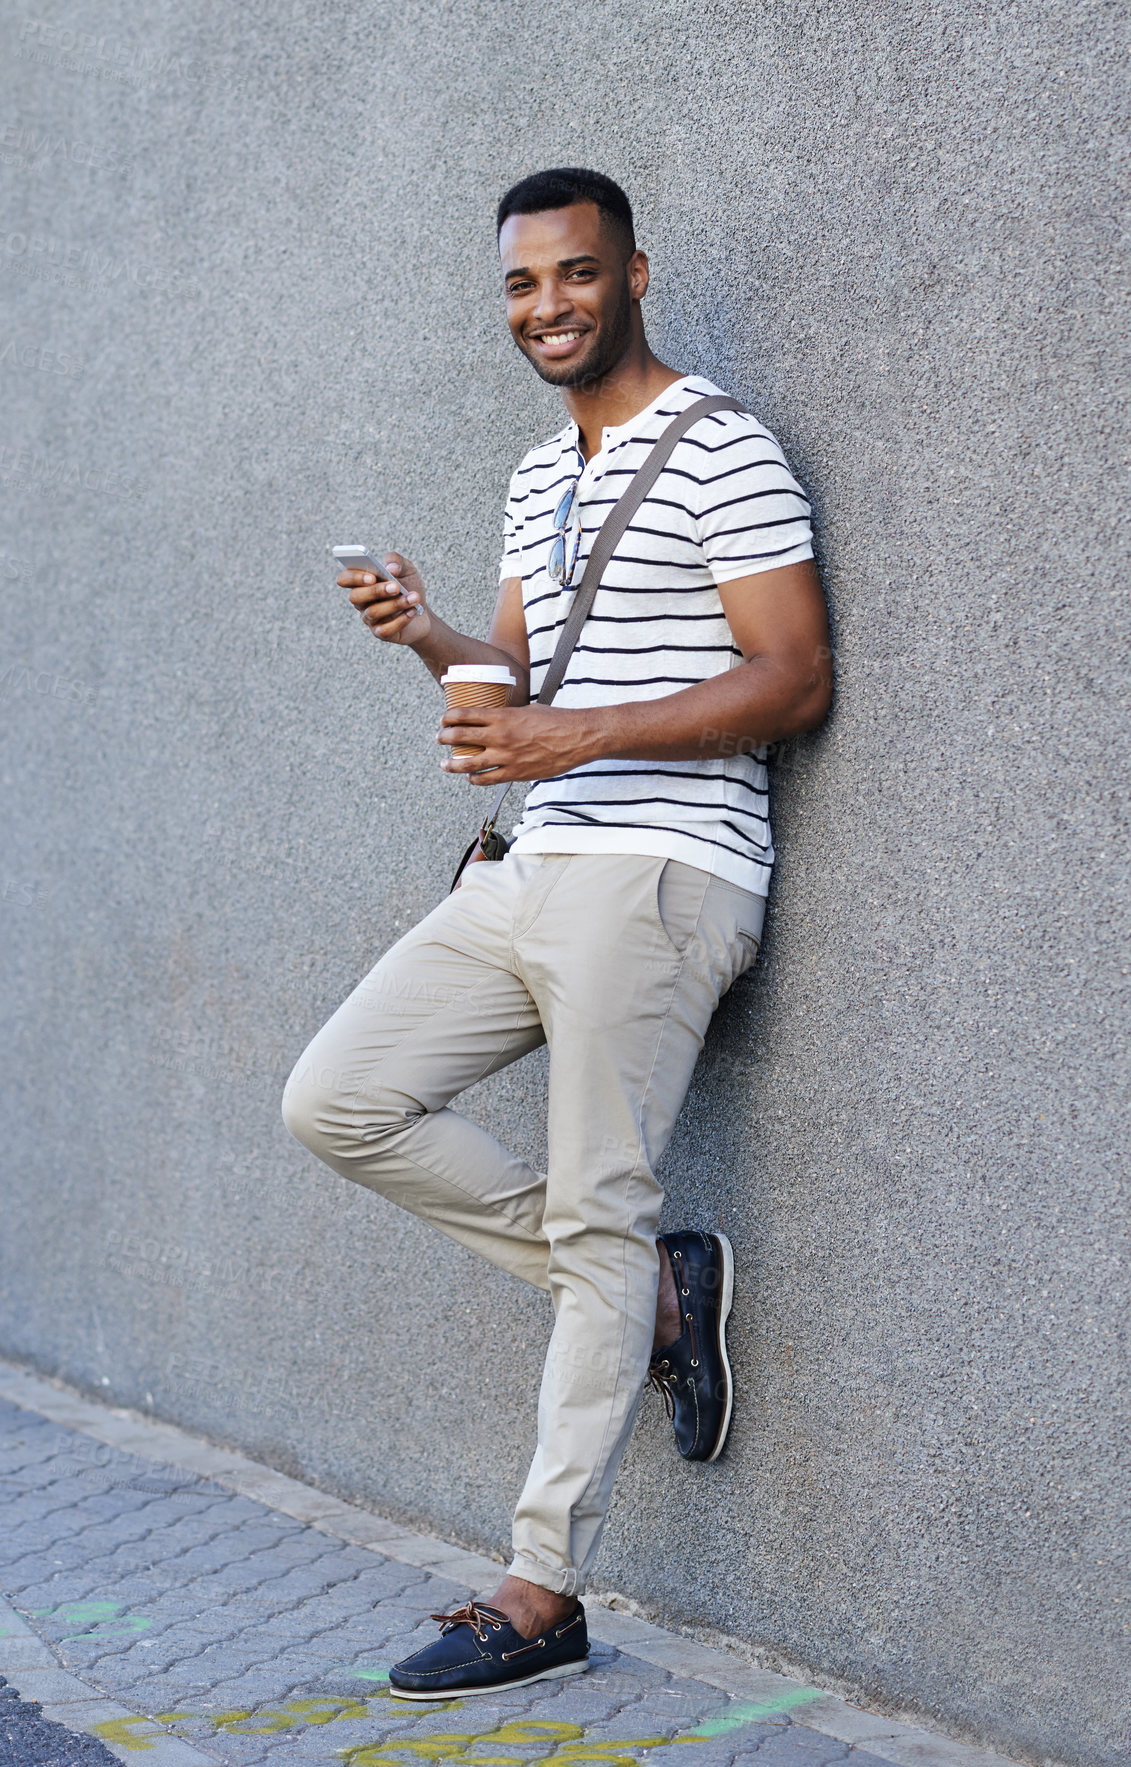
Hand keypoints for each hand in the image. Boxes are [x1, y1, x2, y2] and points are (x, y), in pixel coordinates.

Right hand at [338, 553, 431, 645]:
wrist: (424, 612)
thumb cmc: (409, 587)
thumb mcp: (407, 569)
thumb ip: (397, 561)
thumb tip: (390, 567)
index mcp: (362, 582)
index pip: (344, 579)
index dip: (353, 577)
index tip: (372, 577)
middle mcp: (361, 601)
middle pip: (355, 597)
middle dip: (376, 591)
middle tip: (396, 587)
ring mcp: (369, 619)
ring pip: (373, 612)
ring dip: (395, 604)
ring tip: (414, 597)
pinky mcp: (381, 633)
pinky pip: (385, 630)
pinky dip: (401, 620)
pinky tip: (412, 611)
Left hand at [438, 704, 594, 782]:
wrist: (577, 738)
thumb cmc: (556, 721)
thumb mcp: (528, 709)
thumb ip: (509, 715)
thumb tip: (497, 719)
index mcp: (502, 716)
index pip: (465, 715)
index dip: (449, 717)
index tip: (444, 720)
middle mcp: (500, 736)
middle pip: (460, 737)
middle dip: (444, 738)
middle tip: (439, 738)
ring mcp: (506, 757)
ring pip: (468, 764)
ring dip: (452, 764)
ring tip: (445, 764)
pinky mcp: (514, 773)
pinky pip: (486, 779)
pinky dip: (475, 779)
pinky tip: (471, 778)